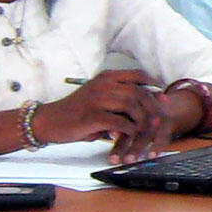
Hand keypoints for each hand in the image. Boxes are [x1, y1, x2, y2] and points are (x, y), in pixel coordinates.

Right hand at [36, 70, 167, 158]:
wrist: (49, 121)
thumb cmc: (76, 112)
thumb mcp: (98, 99)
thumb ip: (119, 100)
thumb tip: (147, 108)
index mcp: (105, 78)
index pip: (136, 75)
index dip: (152, 86)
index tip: (162, 98)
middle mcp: (102, 85)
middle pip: (137, 91)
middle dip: (152, 106)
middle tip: (160, 119)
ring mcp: (97, 99)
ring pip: (131, 105)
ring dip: (142, 120)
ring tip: (145, 130)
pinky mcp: (93, 115)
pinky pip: (119, 122)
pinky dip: (128, 130)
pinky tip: (130, 136)